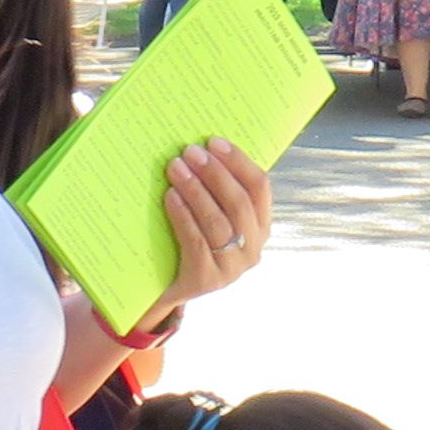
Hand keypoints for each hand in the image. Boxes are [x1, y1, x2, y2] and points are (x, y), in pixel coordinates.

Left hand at [158, 140, 270, 306]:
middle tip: (190, 152)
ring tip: (175, 168)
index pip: (259, 187)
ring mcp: (233, 267)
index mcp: (261, 226)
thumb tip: (202, 148)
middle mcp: (254, 248)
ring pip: (217, 221)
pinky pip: (196, 241)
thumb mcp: (211, 217)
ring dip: (196, 190)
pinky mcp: (209, 279)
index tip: (213, 141)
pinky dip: (183, 215)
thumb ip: (216, 191)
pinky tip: (170, 197)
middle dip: (214, 173)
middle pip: (238, 202)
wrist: (168, 288)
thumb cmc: (190, 241)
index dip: (238, 161)